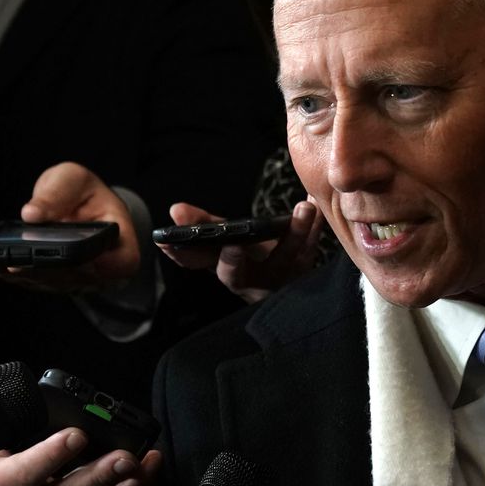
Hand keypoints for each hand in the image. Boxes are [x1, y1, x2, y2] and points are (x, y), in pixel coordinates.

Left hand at [0, 162, 141, 293]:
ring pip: (51, 283)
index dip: (95, 265)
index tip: (65, 255)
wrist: (77, 203)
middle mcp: (102, 269)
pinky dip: (11, 272)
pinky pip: (35, 281)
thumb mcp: (74, 179)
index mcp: (120, 243)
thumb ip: (57, 193)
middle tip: (13, 261)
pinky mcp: (55, 282)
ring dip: (20, 273)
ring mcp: (78, 280)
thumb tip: (32, 214)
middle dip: (42, 269)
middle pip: (75, 277)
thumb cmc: (84, 192)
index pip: (119, 264)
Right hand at [157, 200, 324, 304]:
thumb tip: (175, 210)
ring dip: (294, 233)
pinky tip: (314, 202)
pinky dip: (315, 227)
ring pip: (285, 262)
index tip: (170, 244)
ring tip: (304, 207)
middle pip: (237, 277)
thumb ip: (202, 225)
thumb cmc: (251, 255)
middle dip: (233, 262)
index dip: (182, 256)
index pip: (197, 266)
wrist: (293, 277)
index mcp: (224, 271)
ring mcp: (277, 282)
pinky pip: (310, 252)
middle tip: (232, 245)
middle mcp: (248, 283)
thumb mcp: (225, 240)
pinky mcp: (304, 275)